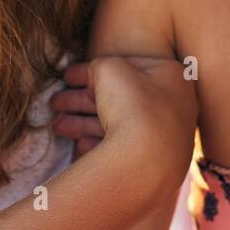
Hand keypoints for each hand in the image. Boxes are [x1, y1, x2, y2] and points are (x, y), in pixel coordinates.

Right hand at [51, 56, 195, 164]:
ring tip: (57, 127)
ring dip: (83, 123)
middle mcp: (175, 106)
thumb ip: (100, 65)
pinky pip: (124, 149)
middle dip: (82, 100)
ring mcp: (168, 137)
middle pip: (119, 98)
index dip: (91, 71)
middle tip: (55, 104)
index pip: (126, 67)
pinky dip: (100, 144)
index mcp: (172, 77)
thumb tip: (94, 74)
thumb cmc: (131, 106)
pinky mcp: (157, 163)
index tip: (67, 77)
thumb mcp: (109, 68)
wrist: (145, 164)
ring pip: (118, 124)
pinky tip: (80, 146)